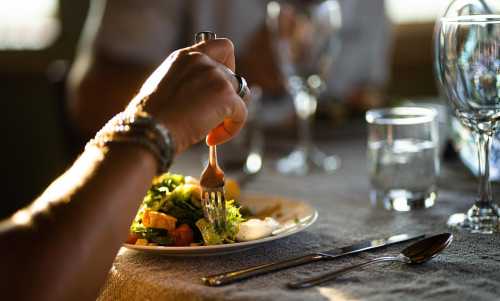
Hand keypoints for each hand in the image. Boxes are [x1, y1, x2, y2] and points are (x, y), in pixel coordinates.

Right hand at [130, 38, 247, 153]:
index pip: (221, 46)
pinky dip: (231, 129)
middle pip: (233, 77)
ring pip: (239, 95)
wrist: (150, 129)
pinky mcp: (226, 96)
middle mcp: (203, 61)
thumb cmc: (150, 116)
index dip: (228, 65)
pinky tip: (212, 139)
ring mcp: (216, 76)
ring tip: (210, 132)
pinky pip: (241, 113)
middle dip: (225, 99)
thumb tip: (198, 95)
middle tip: (210, 119)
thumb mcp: (163, 86)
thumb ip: (185, 82)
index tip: (221, 84)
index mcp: (186, 56)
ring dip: (228, 115)